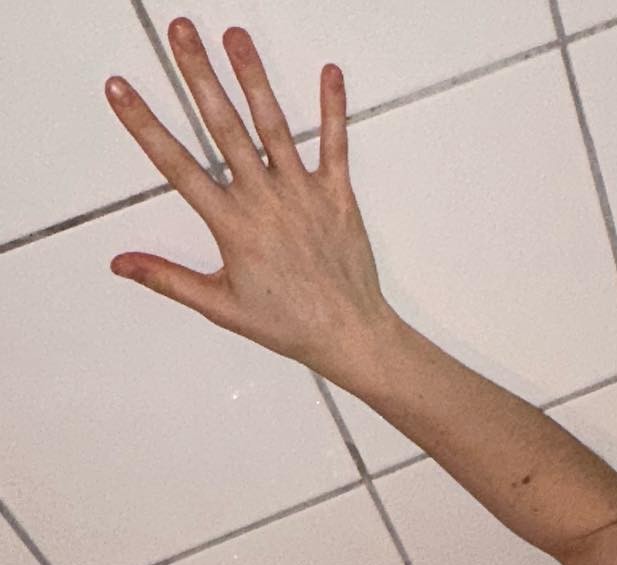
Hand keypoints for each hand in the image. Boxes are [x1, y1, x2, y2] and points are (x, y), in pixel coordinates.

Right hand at [104, 16, 393, 387]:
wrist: (349, 336)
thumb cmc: (288, 325)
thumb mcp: (220, 306)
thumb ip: (168, 279)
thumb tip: (121, 264)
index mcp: (232, 226)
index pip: (177, 165)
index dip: (145, 125)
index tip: (121, 88)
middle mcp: (264, 201)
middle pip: (223, 127)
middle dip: (199, 74)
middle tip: (181, 30)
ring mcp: (302, 194)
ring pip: (273, 125)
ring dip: (253, 77)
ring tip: (236, 35)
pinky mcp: (337, 195)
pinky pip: (334, 145)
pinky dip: (333, 109)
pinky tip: (331, 72)